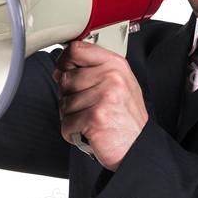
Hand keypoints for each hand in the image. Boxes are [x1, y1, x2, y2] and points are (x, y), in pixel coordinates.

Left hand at [53, 40, 148, 170]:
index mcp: (115, 65)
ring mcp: (104, 97)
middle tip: (87, 107)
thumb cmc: (126, 117)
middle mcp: (111, 77)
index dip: (64, 61)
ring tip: (90, 120)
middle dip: (69, 96)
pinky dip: (72, 132)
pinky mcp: (95, 117)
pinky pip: (66, 123)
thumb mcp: (117, 85)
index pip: (76, 49)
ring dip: (71, 116)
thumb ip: (90, 71)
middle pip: (65, 78)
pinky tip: (88, 132)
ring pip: (63, 102)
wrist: (138, 148)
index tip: (66, 71)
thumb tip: (59, 70)